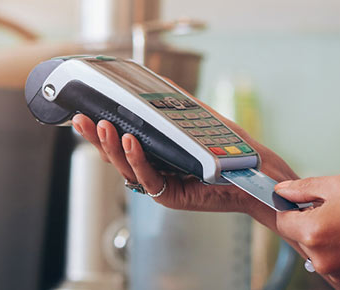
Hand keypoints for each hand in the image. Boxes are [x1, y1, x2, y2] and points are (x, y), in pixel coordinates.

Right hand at [69, 111, 296, 213]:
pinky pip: (150, 179)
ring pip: (128, 170)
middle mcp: (156, 172)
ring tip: (102, 126)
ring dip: (112, 148)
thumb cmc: (233, 151)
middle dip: (97, 139)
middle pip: (117, 158)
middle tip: (81, 119)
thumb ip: (180, 107)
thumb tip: (161, 84)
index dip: (102, 131)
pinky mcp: (173, 197)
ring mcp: (163, 186)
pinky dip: (138, 161)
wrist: (258, 173)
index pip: (121, 143)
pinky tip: (130, 142)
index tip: (86, 111)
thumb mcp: (202, 121)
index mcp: (157, 156)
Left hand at [273, 175, 339, 283]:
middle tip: (339, 205)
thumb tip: (280, 190)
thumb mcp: (339, 184)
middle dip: (310, 221)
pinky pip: (332, 261)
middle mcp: (320, 258)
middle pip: (299, 237)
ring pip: (316, 250)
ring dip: (325, 235)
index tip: (306, 198)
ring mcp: (335, 272)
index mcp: (313, 231)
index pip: (283, 220)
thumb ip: (304, 188)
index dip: (291, 206)